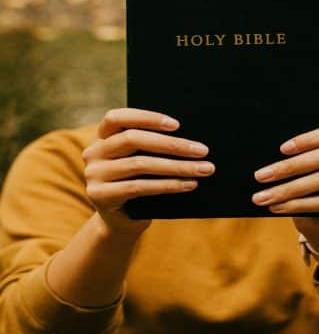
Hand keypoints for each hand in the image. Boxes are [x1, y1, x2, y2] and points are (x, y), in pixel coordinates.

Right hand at [82, 108, 214, 237]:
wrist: (122, 221)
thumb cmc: (139, 182)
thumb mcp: (142, 160)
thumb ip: (153, 147)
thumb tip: (191, 140)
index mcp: (102, 136)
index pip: (118, 117)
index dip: (147, 117)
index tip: (177, 125)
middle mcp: (94, 152)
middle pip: (133, 139)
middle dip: (172, 144)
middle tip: (202, 150)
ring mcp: (94, 174)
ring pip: (140, 164)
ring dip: (177, 166)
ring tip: (203, 169)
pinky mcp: (100, 196)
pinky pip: (139, 187)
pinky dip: (168, 185)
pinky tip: (189, 184)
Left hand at [252, 125, 318, 253]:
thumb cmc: (311, 188)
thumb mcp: (307, 171)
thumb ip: (299, 159)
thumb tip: (269, 157)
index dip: (309, 139)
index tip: (282, 149)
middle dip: (288, 167)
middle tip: (260, 176)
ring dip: (287, 189)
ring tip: (263, 196)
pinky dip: (297, 205)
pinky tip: (277, 207)